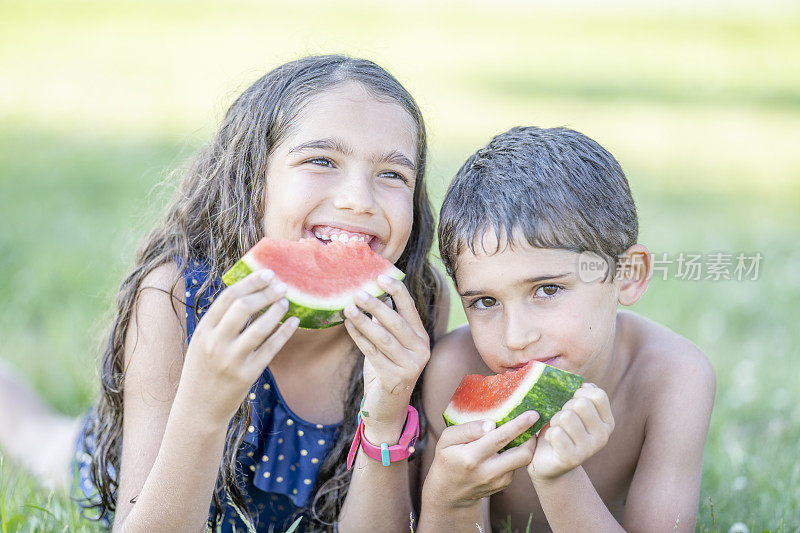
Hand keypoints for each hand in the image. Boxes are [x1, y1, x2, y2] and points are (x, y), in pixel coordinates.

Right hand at [178, 269, 299, 425]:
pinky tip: (293, 322)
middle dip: (265, 293)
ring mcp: (232, 360)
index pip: (228, 298)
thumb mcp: (202, 344)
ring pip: (260, 327)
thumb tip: (248, 295)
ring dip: (276, 310)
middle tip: (281, 285)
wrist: (198, 410)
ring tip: (286, 301)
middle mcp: (216, 344)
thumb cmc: (203, 372)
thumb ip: (220, 323)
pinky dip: (284, 332)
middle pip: (243, 307)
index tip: (267, 273)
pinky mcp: (247, 375)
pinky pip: (271, 349)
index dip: (250, 282)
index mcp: (203, 332)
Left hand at [343, 274, 428, 441]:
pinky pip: (372, 353)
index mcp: (421, 337)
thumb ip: (387, 322)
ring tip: (348, 307)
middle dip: (376, 306)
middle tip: (357, 293)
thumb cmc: (386, 368)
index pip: (410, 308)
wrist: (387, 407)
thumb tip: (376, 294)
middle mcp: (420, 350)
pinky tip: (348, 325)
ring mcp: (410, 365)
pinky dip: (358, 337)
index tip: (380, 276)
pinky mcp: (395, 378)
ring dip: (364, 321)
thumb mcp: (390, 344)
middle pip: (396, 322)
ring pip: (383, 338)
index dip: (397, 290)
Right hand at [423, 412, 538, 508]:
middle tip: (534, 421)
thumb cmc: (447, 459)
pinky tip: (509, 446)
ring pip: (522, 460)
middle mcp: (487, 472)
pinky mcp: (503, 485)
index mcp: (470, 457)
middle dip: (532, 437)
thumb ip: (467, 429)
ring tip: (522, 431)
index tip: (532, 414)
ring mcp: (497, 481)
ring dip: (525, 444)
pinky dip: (516, 453)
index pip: (499, 438)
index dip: (518, 425)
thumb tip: (491, 424)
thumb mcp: (447, 440)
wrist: (449, 492)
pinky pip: (516, 466)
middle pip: (521, 454)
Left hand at [527, 383, 613, 482]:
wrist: (549, 462)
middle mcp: (603, 436)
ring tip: (556, 430)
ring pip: (566, 417)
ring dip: (555, 421)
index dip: (580, 393)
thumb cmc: (561, 429)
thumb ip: (580, 393)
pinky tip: (552, 442)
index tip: (571, 401)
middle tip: (561, 420)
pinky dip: (548, 434)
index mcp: (607, 422)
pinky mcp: (572, 459)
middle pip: (580, 404)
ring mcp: (589, 449)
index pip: (598, 395)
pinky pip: (556, 433)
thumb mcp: (573, 409)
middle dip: (564, 407)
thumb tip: (582, 384)